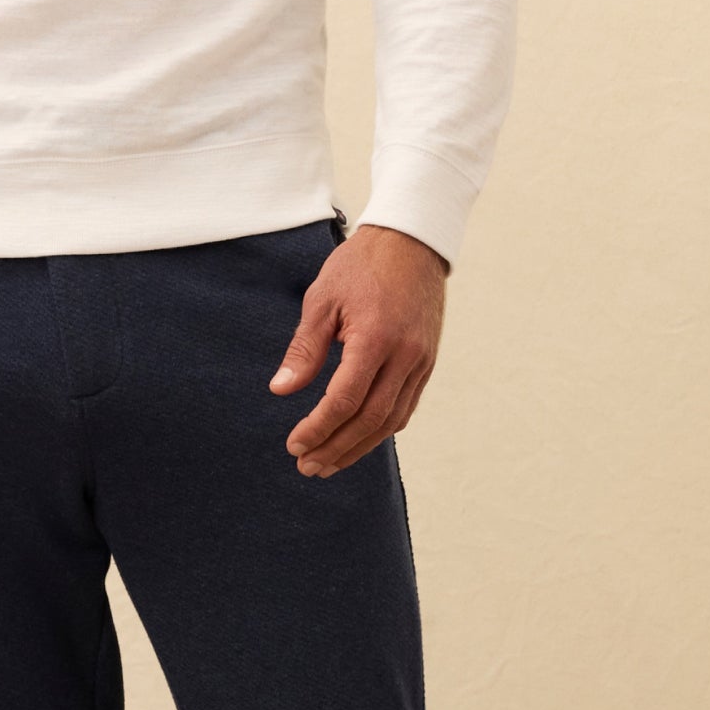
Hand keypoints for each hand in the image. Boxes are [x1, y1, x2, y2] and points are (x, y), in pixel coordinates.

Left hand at [269, 223, 448, 476]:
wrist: (412, 241)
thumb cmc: (360, 265)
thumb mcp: (322, 299)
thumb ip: (305, 348)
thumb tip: (281, 389)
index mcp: (376, 338)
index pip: (344, 400)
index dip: (318, 428)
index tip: (294, 445)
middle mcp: (405, 356)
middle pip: (370, 420)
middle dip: (336, 448)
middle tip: (307, 467)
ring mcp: (421, 361)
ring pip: (392, 420)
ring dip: (359, 447)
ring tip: (329, 464)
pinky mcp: (427, 362)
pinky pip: (406, 407)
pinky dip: (381, 429)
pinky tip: (359, 440)